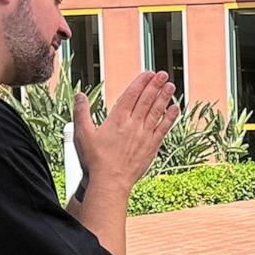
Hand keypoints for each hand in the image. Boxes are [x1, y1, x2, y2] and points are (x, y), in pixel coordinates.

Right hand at [71, 71, 178, 195]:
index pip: (132, 94)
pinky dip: (169, 118)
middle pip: (147, 100)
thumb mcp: (83, 134)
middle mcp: (133, 124)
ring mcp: (144, 135)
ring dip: (164, 97)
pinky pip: (163, 128)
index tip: (148, 73)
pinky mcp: (152, 147)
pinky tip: (174, 109)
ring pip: (157, 111)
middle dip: (155, 85)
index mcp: (117, 119)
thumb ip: (81, 112)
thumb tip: (80, 95)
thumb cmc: (96, 160)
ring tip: (171, 86)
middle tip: (163, 74)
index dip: (141, 82)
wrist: (111, 181)